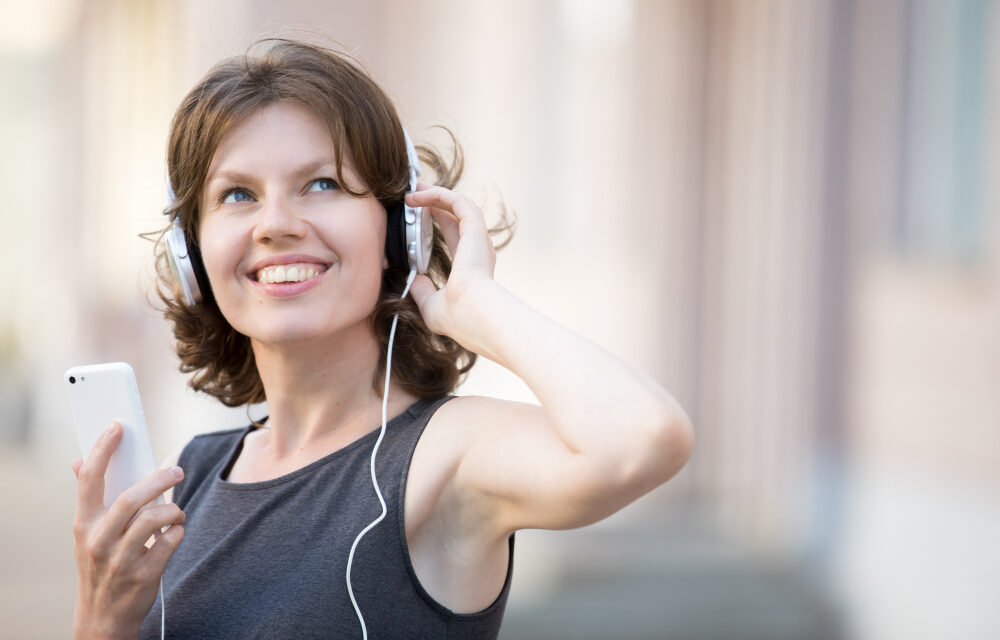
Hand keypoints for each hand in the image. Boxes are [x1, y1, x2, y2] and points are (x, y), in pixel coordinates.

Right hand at [71, 422, 185, 638]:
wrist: (103, 618)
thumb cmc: (100, 566)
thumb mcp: (88, 534)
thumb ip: (90, 498)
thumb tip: (79, 460)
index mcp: (84, 525)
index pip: (89, 480)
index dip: (102, 450)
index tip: (117, 426)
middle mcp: (99, 541)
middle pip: (130, 498)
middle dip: (159, 479)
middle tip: (178, 469)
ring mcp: (121, 560)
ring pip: (154, 518)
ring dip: (173, 509)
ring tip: (176, 511)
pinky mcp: (144, 575)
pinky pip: (170, 541)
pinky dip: (178, 532)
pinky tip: (175, 533)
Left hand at [405, 184, 500, 342]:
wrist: (473, 314)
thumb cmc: (458, 317)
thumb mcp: (431, 304)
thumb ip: (423, 290)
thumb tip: (412, 279)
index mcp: (472, 266)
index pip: (455, 234)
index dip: (438, 220)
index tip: (419, 214)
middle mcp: (478, 248)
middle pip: (458, 214)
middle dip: (436, 201)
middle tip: (414, 194)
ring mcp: (478, 238)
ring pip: (460, 204)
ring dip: (435, 194)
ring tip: (413, 191)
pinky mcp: (474, 229)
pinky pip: (456, 201)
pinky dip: (437, 194)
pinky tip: (417, 196)